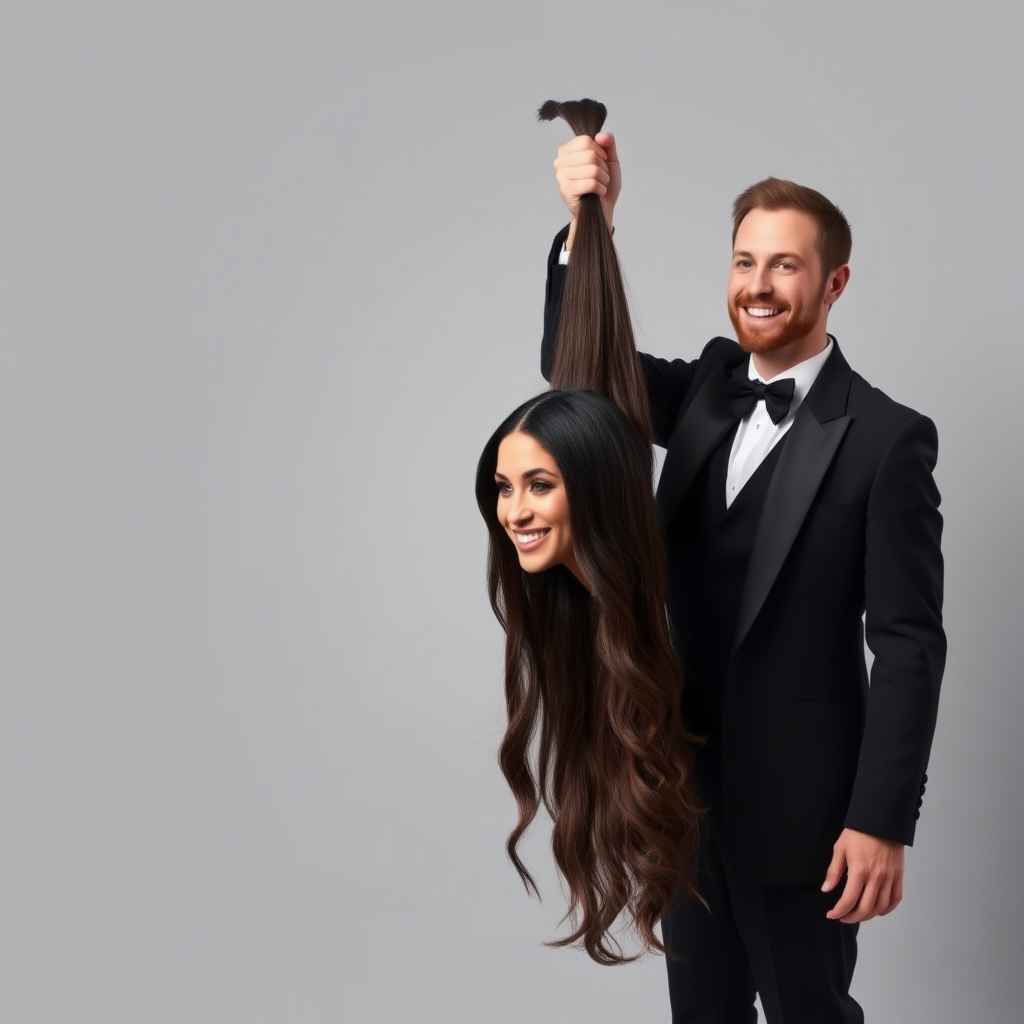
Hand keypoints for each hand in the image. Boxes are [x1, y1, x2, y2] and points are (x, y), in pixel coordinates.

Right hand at [553, 132, 620, 247]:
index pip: (586, 140)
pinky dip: (600, 189)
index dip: (600, 152)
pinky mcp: (566, 191)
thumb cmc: (603, 185)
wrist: (602, 211)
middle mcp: (560, 162)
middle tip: (600, 178)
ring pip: (593, 169)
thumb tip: (601, 135)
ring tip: (599, 186)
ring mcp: (561, 177)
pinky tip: (597, 194)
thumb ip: (608, 144)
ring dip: (603, 180)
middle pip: (590, 154)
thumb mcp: (610, 160)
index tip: (601, 163)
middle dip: (603, 168)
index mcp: (567, 151)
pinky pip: (591, 183)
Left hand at [822, 828, 904, 923]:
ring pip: (881, 907)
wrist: (881, 821)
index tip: (831, 915)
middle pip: (866, 909)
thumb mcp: (840, 848)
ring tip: (857, 915)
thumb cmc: (859, 833)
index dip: (839, 912)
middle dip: (852, 918)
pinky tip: (877, 910)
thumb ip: (834, 871)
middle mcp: (876, 878)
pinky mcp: (898, 876)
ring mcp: (889, 878)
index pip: (849, 900)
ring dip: (868, 916)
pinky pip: (895, 899)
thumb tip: (826, 889)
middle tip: (843, 918)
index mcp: (859, 871)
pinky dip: (887, 909)